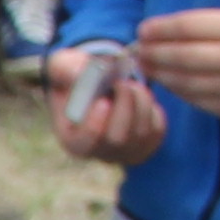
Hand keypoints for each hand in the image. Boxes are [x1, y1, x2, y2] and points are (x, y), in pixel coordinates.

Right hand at [50, 39, 164, 167]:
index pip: (84, 144)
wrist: (98, 85)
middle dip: (123, 106)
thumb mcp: (63, 67)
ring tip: (129, 84)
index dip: (94, 126)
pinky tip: (137, 95)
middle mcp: (99, 152)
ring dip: (139, 102)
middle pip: (117, 140)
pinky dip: (151, 108)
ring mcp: (125, 152)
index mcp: (73, 139)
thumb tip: (79, 74)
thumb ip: (66, 69)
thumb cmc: (76, 77)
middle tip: (121, 82)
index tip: (102, 101)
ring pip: (140, 133)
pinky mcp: (147, 144)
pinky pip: (156, 129)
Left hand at [131, 10, 219, 126]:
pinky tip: (172, 84)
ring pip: (186, 82)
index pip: (189, 26)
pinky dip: (181, 91)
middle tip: (138, 52)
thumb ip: (212, 27)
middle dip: (154, 53)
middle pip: (182, 55)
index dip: (161, 29)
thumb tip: (163, 32)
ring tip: (149, 67)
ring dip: (162, 74)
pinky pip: (198, 101)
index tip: (143, 30)